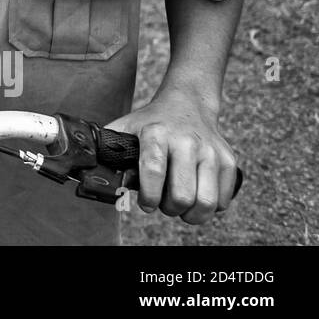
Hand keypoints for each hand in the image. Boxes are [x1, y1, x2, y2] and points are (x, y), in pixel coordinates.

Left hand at [106, 89, 238, 223]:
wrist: (188, 103)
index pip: (153, 169)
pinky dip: (210, 208)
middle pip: (182, 195)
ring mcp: (211, 151)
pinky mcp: (229, 160)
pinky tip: (196, 196)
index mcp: (157, 133)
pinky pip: (223, 201)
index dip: (148, 195)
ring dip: (191, 214)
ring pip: (206, 202)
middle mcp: (187, 142)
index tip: (145, 204)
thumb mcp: (126, 128)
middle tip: (163, 204)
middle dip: (169, 209)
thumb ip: (108, 149)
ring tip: (180, 206)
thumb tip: (89, 173)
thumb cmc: (151, 122)